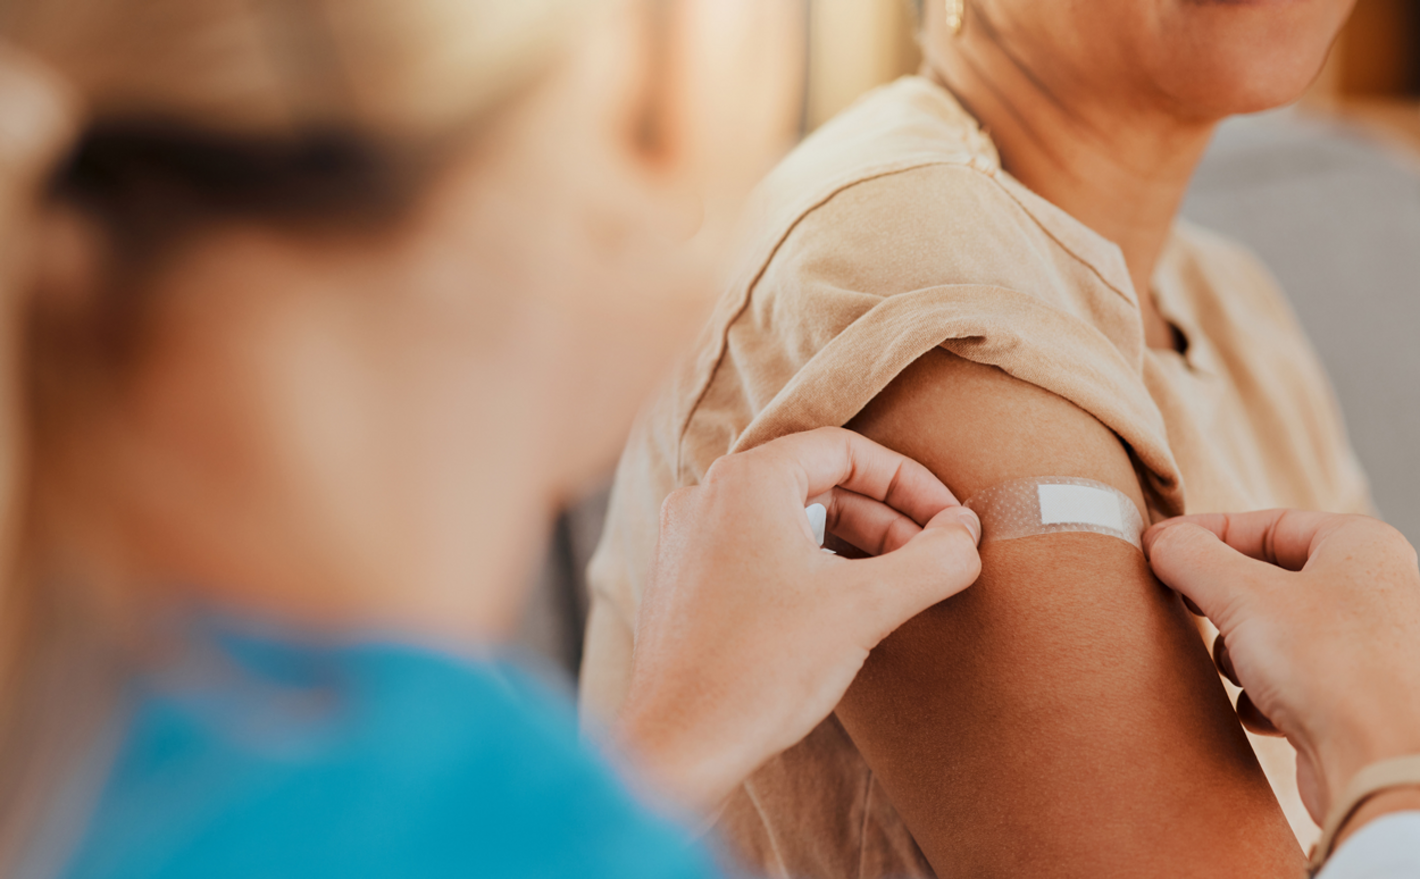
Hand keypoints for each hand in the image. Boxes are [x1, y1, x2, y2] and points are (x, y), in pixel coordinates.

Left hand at [618, 427, 981, 810]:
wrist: (678, 747)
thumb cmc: (760, 671)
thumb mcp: (866, 608)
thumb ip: (932, 561)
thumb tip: (966, 533)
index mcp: (746, 481)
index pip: (845, 449)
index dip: (910, 482)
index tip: (950, 522)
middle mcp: (707, 496)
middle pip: (818, 481)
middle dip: (885, 517)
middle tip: (933, 557)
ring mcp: (689, 539)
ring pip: (789, 518)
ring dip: (851, 543)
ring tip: (897, 585)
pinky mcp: (685, 580)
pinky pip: (759, 550)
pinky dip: (809, 565)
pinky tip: (841, 607)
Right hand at [1144, 511, 1419, 823]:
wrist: (1382, 767)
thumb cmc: (1331, 667)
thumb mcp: (1241, 594)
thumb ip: (1190, 556)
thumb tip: (1158, 541)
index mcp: (1362, 546)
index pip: (1268, 523)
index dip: (1205, 534)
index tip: (1158, 550)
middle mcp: (1374, 590)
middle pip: (1269, 579)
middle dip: (1224, 601)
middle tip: (1189, 608)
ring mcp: (1369, 647)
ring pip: (1275, 631)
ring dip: (1241, 653)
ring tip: (1243, 672)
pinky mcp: (1357, 699)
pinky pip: (1290, 680)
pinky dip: (1264, 693)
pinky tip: (1264, 710)